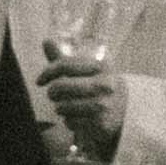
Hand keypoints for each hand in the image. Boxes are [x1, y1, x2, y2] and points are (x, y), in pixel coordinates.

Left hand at [34, 39, 127, 164]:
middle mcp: (105, 84)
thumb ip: (64, 59)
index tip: (39, 81)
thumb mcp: (86, 71)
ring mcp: (104, 105)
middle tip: (54, 95)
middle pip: (61, 87)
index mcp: (101, 66)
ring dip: (60, 109)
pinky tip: (78, 118)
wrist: (125, 112)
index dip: (48, 72)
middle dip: (52, 93)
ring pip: (63, 107)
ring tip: (69, 107)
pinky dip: (69, 122)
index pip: (65, 65)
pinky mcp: (101, 124)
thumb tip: (45, 41)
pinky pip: (71, 122)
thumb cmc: (98, 87)